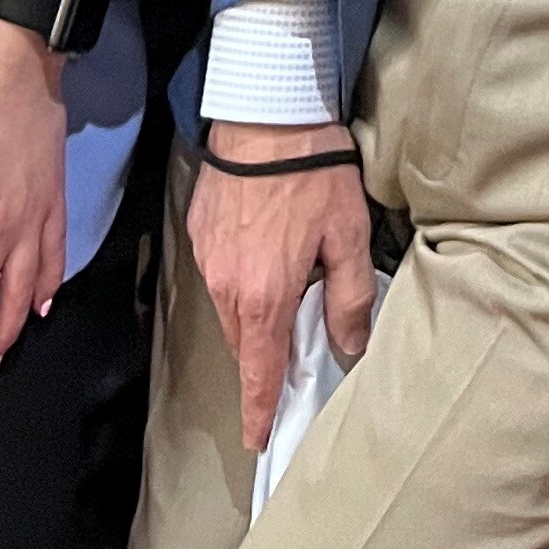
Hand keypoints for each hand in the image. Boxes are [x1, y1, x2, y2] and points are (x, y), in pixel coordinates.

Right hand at [187, 133, 377, 451]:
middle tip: (286, 360)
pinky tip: (261, 254)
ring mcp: (209, 258)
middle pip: (246, 343)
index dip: (259, 410)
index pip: (259, 372)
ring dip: (253, 314)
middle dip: (263, 358)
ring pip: (231, 309)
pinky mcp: (199, 231)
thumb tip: (349, 345)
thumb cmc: (312, 170)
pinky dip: (238, 278)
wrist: (265, 111)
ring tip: (282, 294)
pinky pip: (219, 274)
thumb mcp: (348, 234)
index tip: (257, 438)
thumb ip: (349, 297)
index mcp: (266, 296)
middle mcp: (228, 286)